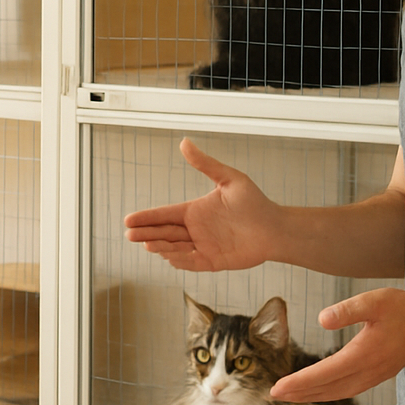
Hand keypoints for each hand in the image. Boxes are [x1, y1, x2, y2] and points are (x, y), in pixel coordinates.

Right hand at [123, 138, 280, 271]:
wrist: (275, 228)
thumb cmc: (255, 203)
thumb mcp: (229, 178)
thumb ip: (205, 163)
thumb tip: (184, 142)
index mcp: (194, 211)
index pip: (164, 214)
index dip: (146, 217)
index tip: (129, 220)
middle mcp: (195, 229)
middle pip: (164, 232)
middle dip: (146, 234)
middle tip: (130, 234)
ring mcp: (202, 246)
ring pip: (174, 248)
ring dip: (160, 247)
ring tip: (147, 244)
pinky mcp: (212, 261)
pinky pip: (191, 263)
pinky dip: (179, 261)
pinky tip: (168, 257)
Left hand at [270, 288, 404, 401]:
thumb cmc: (401, 309)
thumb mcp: (374, 301)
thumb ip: (348, 310)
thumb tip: (321, 319)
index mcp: (363, 354)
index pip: (324, 373)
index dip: (299, 381)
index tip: (277, 387)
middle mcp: (367, 371)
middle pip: (327, 389)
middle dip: (298, 393)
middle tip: (272, 395)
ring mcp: (373, 377)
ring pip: (336, 393)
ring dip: (311, 395)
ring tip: (288, 396)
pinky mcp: (376, 376)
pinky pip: (346, 390)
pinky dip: (327, 393)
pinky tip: (316, 391)